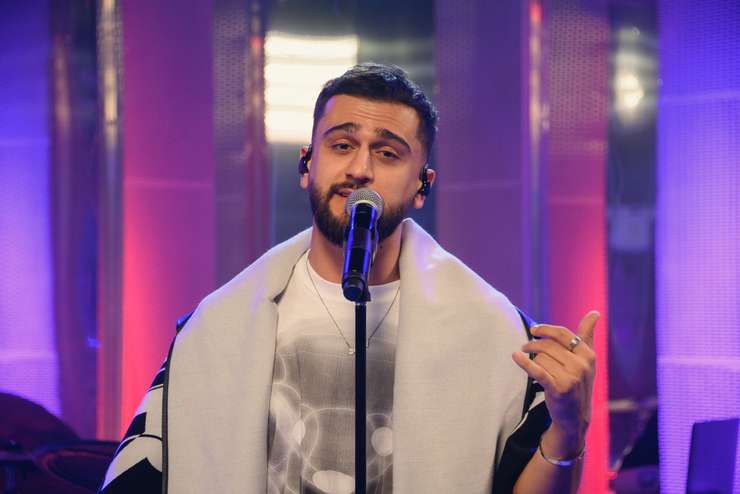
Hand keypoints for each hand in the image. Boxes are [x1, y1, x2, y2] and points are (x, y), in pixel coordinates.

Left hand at [512, 311, 598, 450]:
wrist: (575, 417)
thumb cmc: (578, 383)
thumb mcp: (587, 360)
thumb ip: (587, 335)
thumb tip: (595, 312)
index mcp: (589, 355)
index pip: (562, 334)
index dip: (545, 329)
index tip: (533, 330)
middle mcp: (582, 365)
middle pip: (549, 345)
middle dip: (534, 345)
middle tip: (525, 347)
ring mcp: (571, 378)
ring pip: (541, 358)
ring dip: (534, 361)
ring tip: (534, 366)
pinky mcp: (559, 389)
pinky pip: (538, 370)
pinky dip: (525, 363)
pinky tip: (516, 357)